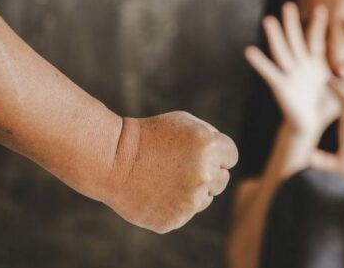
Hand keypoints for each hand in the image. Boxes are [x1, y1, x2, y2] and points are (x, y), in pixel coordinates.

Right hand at [101, 111, 237, 233]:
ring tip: (165, 177)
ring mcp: (190, 201)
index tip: (198, 152)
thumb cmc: (150, 135)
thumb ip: (212, 139)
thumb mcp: (185, 123)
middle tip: (181, 165)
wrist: (112, 158)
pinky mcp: (175, 220)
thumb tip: (226, 160)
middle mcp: (204, 176)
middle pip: (222, 180)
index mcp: (210, 148)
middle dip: (208, 172)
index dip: (216, 153)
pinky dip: (173, 205)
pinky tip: (155, 192)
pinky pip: (184, 213)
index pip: (231, 156)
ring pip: (204, 199)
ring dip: (192, 190)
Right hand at [244, 2, 338, 138]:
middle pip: (295, 41)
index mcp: (314, 65)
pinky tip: (250, 51)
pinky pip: (269, 73)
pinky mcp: (281, 87)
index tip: (322, 8)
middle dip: (292, 24)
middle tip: (288, 5)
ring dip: (275, 36)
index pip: (315, 41)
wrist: (310, 128)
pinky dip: (260, 63)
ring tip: (269, 20)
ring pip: (281, 52)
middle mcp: (300, 67)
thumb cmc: (326, 110)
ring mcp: (289, 75)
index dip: (318, 25)